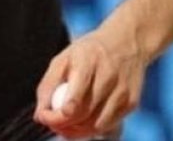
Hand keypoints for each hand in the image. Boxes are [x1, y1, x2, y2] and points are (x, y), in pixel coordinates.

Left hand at [33, 28, 148, 137]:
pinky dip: (93, 128)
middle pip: (84, 114)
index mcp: (88, 61)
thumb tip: (40, 115)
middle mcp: (108, 77)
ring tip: (65, 124)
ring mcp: (122, 92)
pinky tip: (84, 120)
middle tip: (51, 124)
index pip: (75, 98)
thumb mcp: (63, 59)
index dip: (58, 116)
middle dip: (63, 125)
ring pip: (96, 126)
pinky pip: (109, 126)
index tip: (44, 118)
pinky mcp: (132, 102)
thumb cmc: (88, 52)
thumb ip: (48, 86)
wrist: (127, 42)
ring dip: (78, 131)